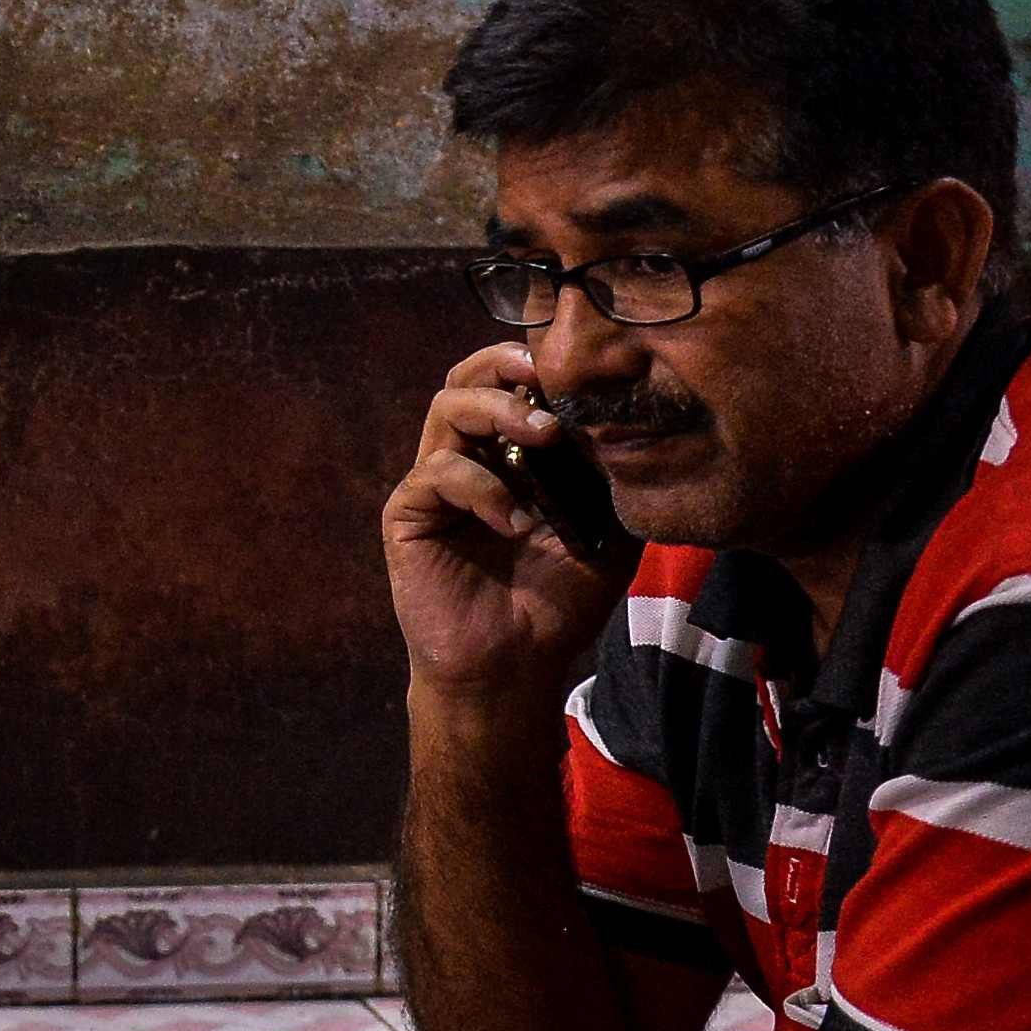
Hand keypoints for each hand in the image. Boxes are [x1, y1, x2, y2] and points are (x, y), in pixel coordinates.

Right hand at [385, 345, 622, 706]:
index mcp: (509, 456)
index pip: (509, 384)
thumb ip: (608, 478)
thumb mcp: (606, 533)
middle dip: (505, 365)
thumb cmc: (559, 603)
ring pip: (448, 408)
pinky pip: (437, 472)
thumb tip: (620, 419)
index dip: (536, 364)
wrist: (515, 666)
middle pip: (467, 378)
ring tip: (542, 436)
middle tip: (548, 383)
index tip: (581, 368)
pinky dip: (481, 488)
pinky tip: (517, 523)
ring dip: (497, 410)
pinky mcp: (410, 513)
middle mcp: (469, 459)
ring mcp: (436, 483)